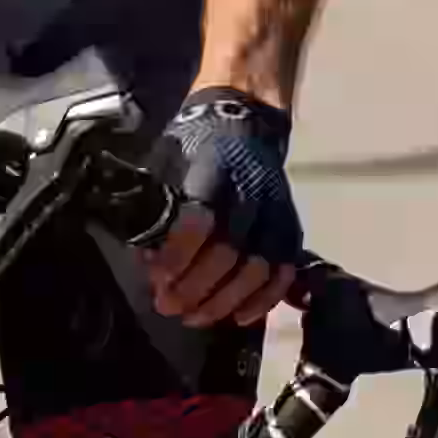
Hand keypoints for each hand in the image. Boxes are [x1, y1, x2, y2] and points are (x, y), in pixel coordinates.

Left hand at [147, 86, 302, 327]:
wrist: (244, 121)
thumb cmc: (195, 145)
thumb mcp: (166, 160)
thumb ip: (156, 205)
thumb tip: (147, 257)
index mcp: (217, 168)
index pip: (201, 216)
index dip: (178, 252)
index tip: (156, 276)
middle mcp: (253, 190)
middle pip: (230, 250)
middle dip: (196, 286)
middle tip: (167, 305)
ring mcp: (277, 211)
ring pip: (259, 267)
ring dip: (225, 300)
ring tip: (195, 316)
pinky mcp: (290, 228)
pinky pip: (285, 271)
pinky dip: (264, 299)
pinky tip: (239, 316)